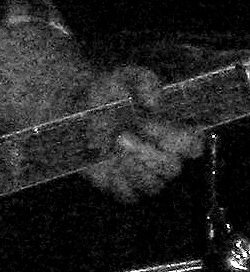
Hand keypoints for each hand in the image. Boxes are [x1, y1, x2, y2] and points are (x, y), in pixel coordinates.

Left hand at [77, 65, 203, 201]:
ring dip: (132, 167)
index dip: (177, 140)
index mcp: (173, 132)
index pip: (194, 146)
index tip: (148, 123)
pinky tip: (105, 163)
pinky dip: (117, 181)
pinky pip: (128, 195)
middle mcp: (163, 156)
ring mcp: (143, 173)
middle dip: (147, 152)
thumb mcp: (126, 76)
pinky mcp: (122, 185)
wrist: (76, 107)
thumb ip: (145, 81)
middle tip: (121, 135)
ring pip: (153, 185)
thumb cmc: (108, 92)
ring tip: (112, 148)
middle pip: (172, 168)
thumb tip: (154, 102)